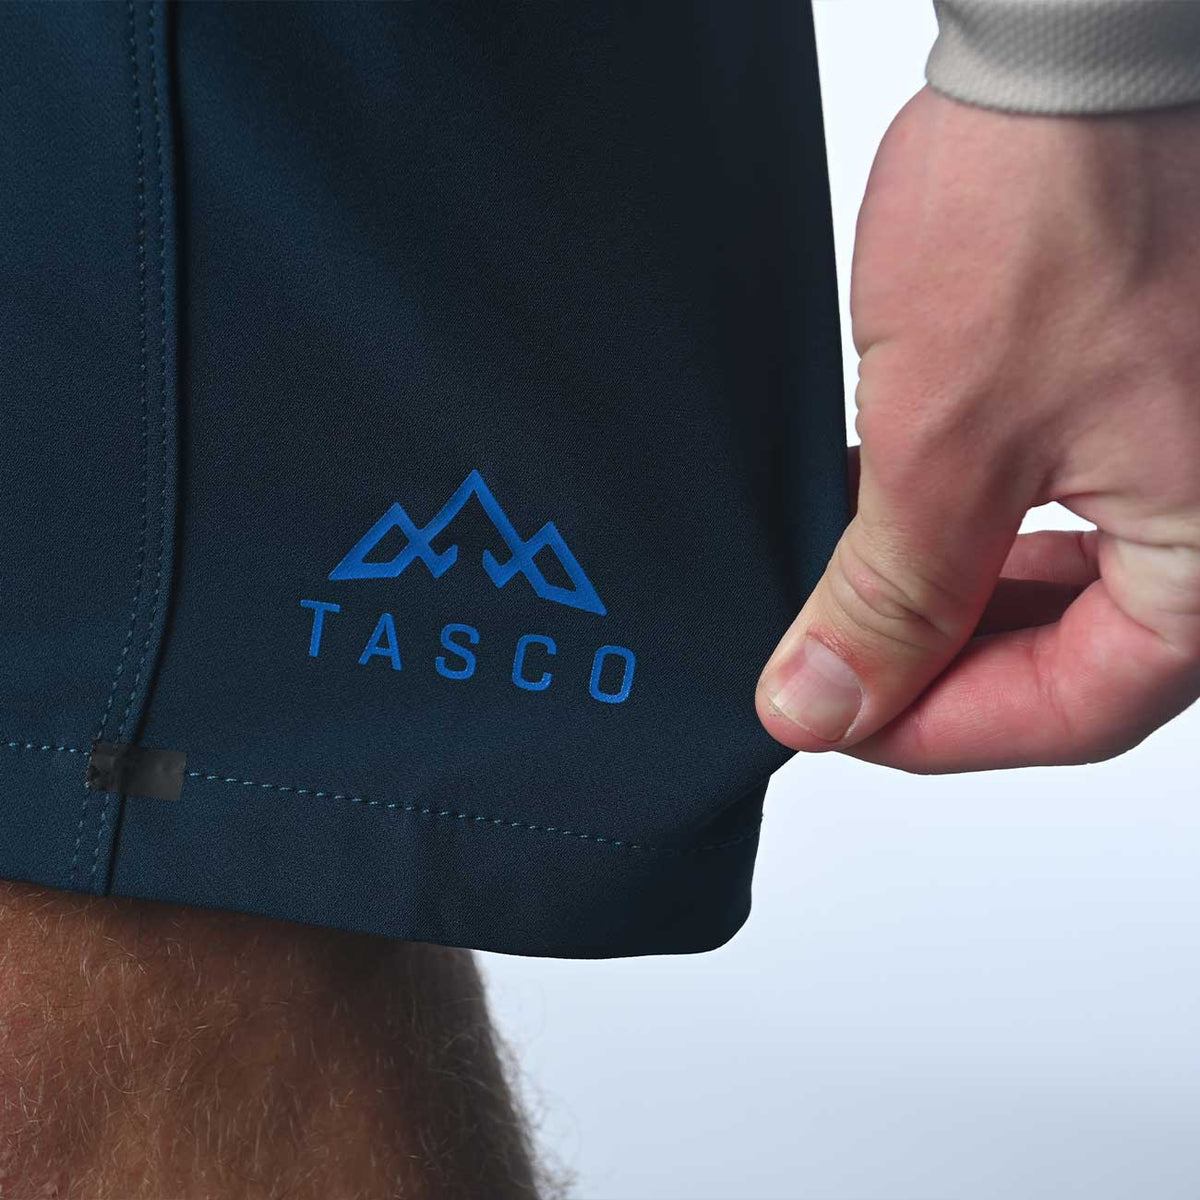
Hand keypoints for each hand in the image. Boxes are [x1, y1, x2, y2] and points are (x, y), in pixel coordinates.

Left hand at [756, 86, 1199, 771]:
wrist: (1081, 43)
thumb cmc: (1058, 200)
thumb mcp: (947, 443)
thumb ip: (892, 596)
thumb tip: (826, 703)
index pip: (1079, 710)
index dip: (942, 732)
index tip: (840, 723)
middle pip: (1075, 656)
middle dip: (945, 670)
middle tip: (841, 671)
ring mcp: (1187, 451)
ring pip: (1065, 587)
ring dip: (953, 603)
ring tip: (856, 599)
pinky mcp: (1145, 400)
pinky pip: (1064, 508)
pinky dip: (975, 531)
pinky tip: (900, 525)